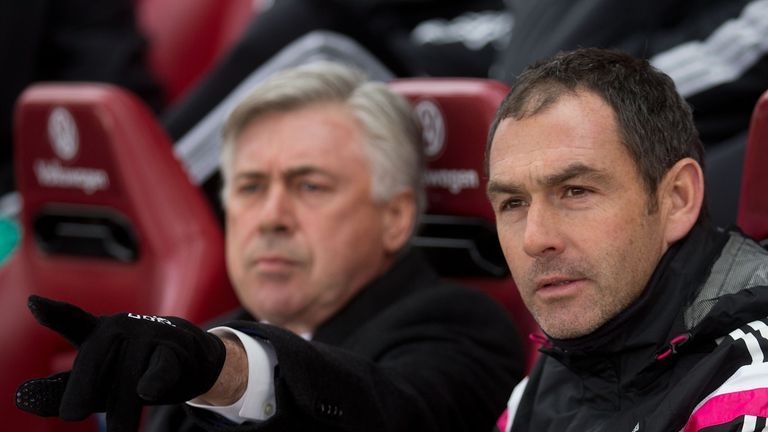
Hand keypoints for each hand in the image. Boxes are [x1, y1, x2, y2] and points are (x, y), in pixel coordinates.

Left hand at [15, 295, 225, 431]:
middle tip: (71, 416)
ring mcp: (149, 334)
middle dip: (84, 388)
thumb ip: (63, 389)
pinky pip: (161, 367)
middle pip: (95, 360)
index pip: (73, 320)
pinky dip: (153, 380)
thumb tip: (22, 397)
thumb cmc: (135, 369)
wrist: (194, 358)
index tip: (34, 303)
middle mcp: (121, 327)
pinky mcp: (175, 349)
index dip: (54, 313)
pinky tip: (147, 390)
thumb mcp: (98, 381)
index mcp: (97, 332)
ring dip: (123, 411)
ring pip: (128, 378)